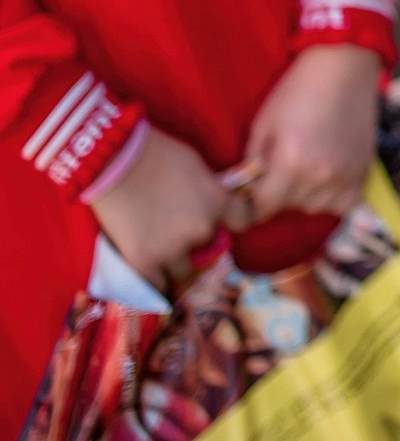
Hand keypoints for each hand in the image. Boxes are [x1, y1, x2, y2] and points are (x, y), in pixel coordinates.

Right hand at [89, 125, 226, 291]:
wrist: (114, 161)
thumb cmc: (157, 154)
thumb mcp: (198, 167)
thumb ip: (210, 193)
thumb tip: (213, 205)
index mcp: (218, 204)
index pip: (244, 222)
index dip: (234, 221)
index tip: (225, 221)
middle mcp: (200, 231)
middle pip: (211, 247)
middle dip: (200, 241)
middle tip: (182, 233)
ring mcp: (172, 250)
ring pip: (185, 273)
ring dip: (178, 265)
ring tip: (164, 255)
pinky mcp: (143, 262)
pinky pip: (158, 287)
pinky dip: (157, 283)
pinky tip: (153, 276)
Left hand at [236, 45, 380, 223]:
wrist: (343, 68)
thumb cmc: (297, 91)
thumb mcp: (263, 124)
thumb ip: (253, 162)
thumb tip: (244, 188)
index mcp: (290, 163)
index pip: (263, 208)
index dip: (252, 204)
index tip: (251, 195)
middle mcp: (320, 175)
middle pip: (290, 208)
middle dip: (279, 195)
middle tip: (279, 172)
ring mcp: (345, 175)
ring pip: (317, 208)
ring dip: (306, 197)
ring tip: (304, 172)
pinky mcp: (364, 170)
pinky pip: (345, 202)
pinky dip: (334, 196)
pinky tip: (327, 177)